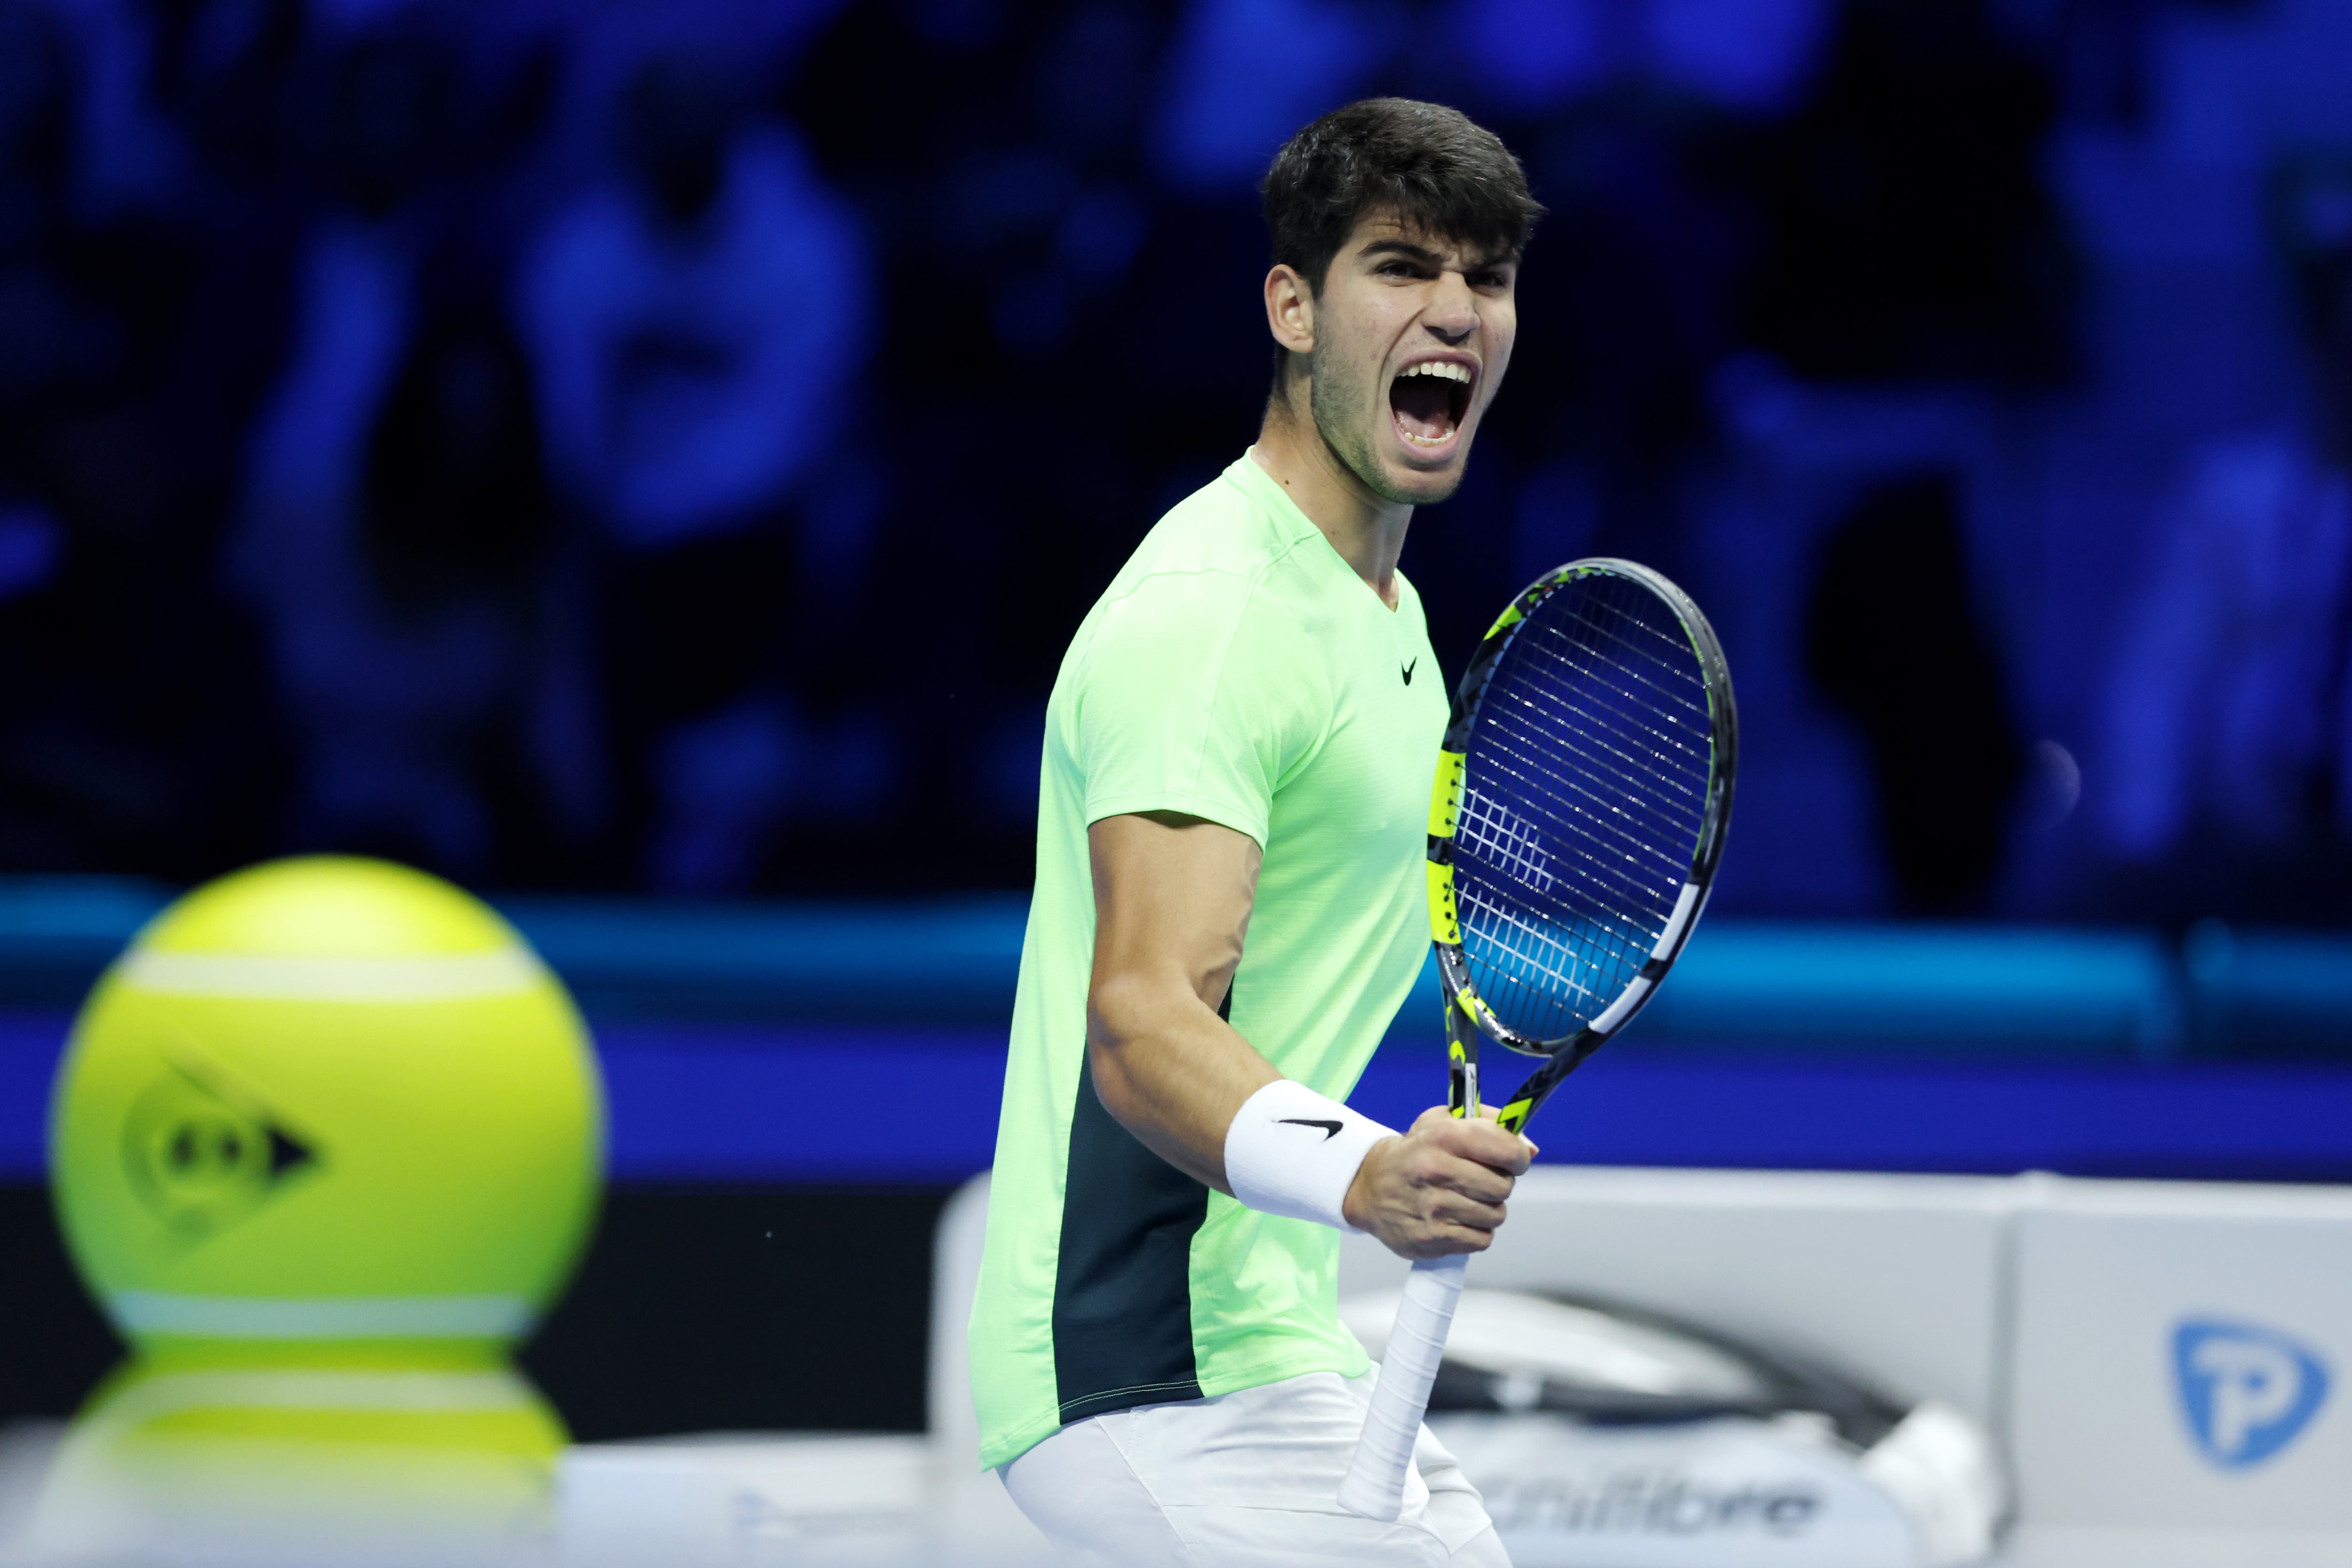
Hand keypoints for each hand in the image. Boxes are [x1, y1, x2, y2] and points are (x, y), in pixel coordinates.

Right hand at [1341, 1105, 1536, 1259]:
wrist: (1370, 1185)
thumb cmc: (1417, 1150)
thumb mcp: (1445, 1120)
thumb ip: (1492, 1124)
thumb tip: (1530, 1150)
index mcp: (1443, 1136)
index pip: (1506, 1149)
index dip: (1517, 1157)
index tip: (1512, 1161)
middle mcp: (1437, 1170)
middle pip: (1504, 1187)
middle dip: (1499, 1184)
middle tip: (1481, 1180)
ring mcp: (1434, 1207)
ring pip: (1496, 1215)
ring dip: (1488, 1209)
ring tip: (1466, 1199)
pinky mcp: (1432, 1238)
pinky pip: (1482, 1239)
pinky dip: (1476, 1231)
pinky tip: (1458, 1219)